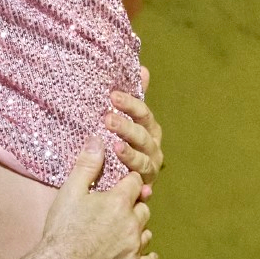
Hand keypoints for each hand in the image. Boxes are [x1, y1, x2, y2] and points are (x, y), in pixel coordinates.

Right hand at [39, 140, 155, 258]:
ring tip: (127, 225)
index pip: (136, 182)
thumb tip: (98, 140)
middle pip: (143, 206)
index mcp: (120, 202)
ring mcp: (133, 248)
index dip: (128, 180)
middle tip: (121, 204)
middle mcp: (132, 224)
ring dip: (139, 226)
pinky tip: (144, 253)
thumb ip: (87, 164)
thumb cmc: (62, 229)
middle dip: (134, 204)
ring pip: (146, 231)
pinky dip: (146, 255)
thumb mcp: (71, 191)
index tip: (123, 181)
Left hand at [105, 70, 162, 185]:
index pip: (143, 114)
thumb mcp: (124, 119)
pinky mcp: (143, 189)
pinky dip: (138, 185)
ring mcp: (149, 170)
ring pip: (143, 161)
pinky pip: (141, 187)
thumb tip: (143, 69)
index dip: (131, 104)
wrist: (112, 180)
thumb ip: (134, 97)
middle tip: (107, 120)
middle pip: (143, 136)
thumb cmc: (120, 143)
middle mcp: (152, 149)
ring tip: (115, 147)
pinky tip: (127, 179)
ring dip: (130, 154)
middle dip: (126, 127)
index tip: (113, 96)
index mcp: (148, 130)